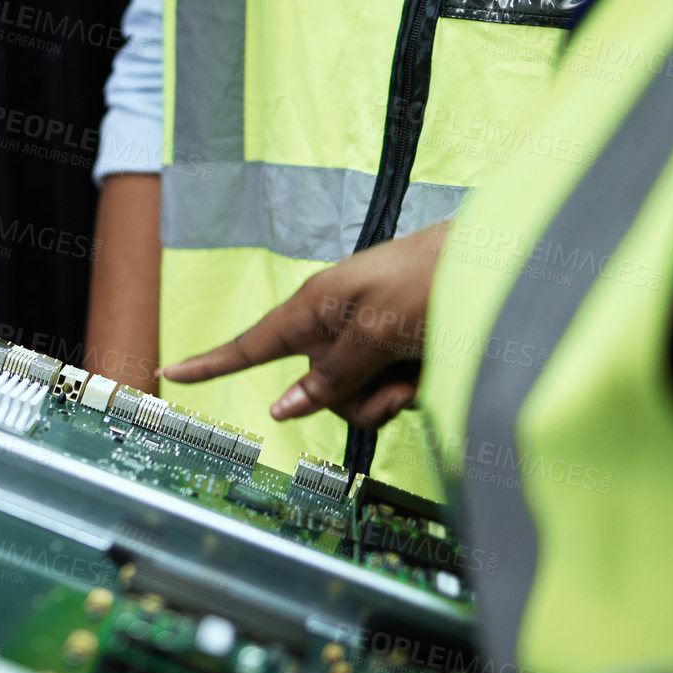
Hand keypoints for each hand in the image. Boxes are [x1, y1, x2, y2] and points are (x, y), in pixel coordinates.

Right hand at [159, 221, 449, 426]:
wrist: (502, 265)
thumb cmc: (435, 279)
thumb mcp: (376, 330)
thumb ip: (331, 374)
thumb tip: (283, 407)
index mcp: (316, 308)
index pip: (250, 344)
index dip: (211, 363)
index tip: (170, 372)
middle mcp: (337, 326)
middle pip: (318, 392)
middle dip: (359, 396)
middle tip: (397, 373)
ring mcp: (369, 341)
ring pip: (357, 401)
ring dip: (393, 393)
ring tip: (423, 360)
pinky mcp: (398, 353)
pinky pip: (390, 394)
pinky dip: (414, 388)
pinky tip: (437, 363)